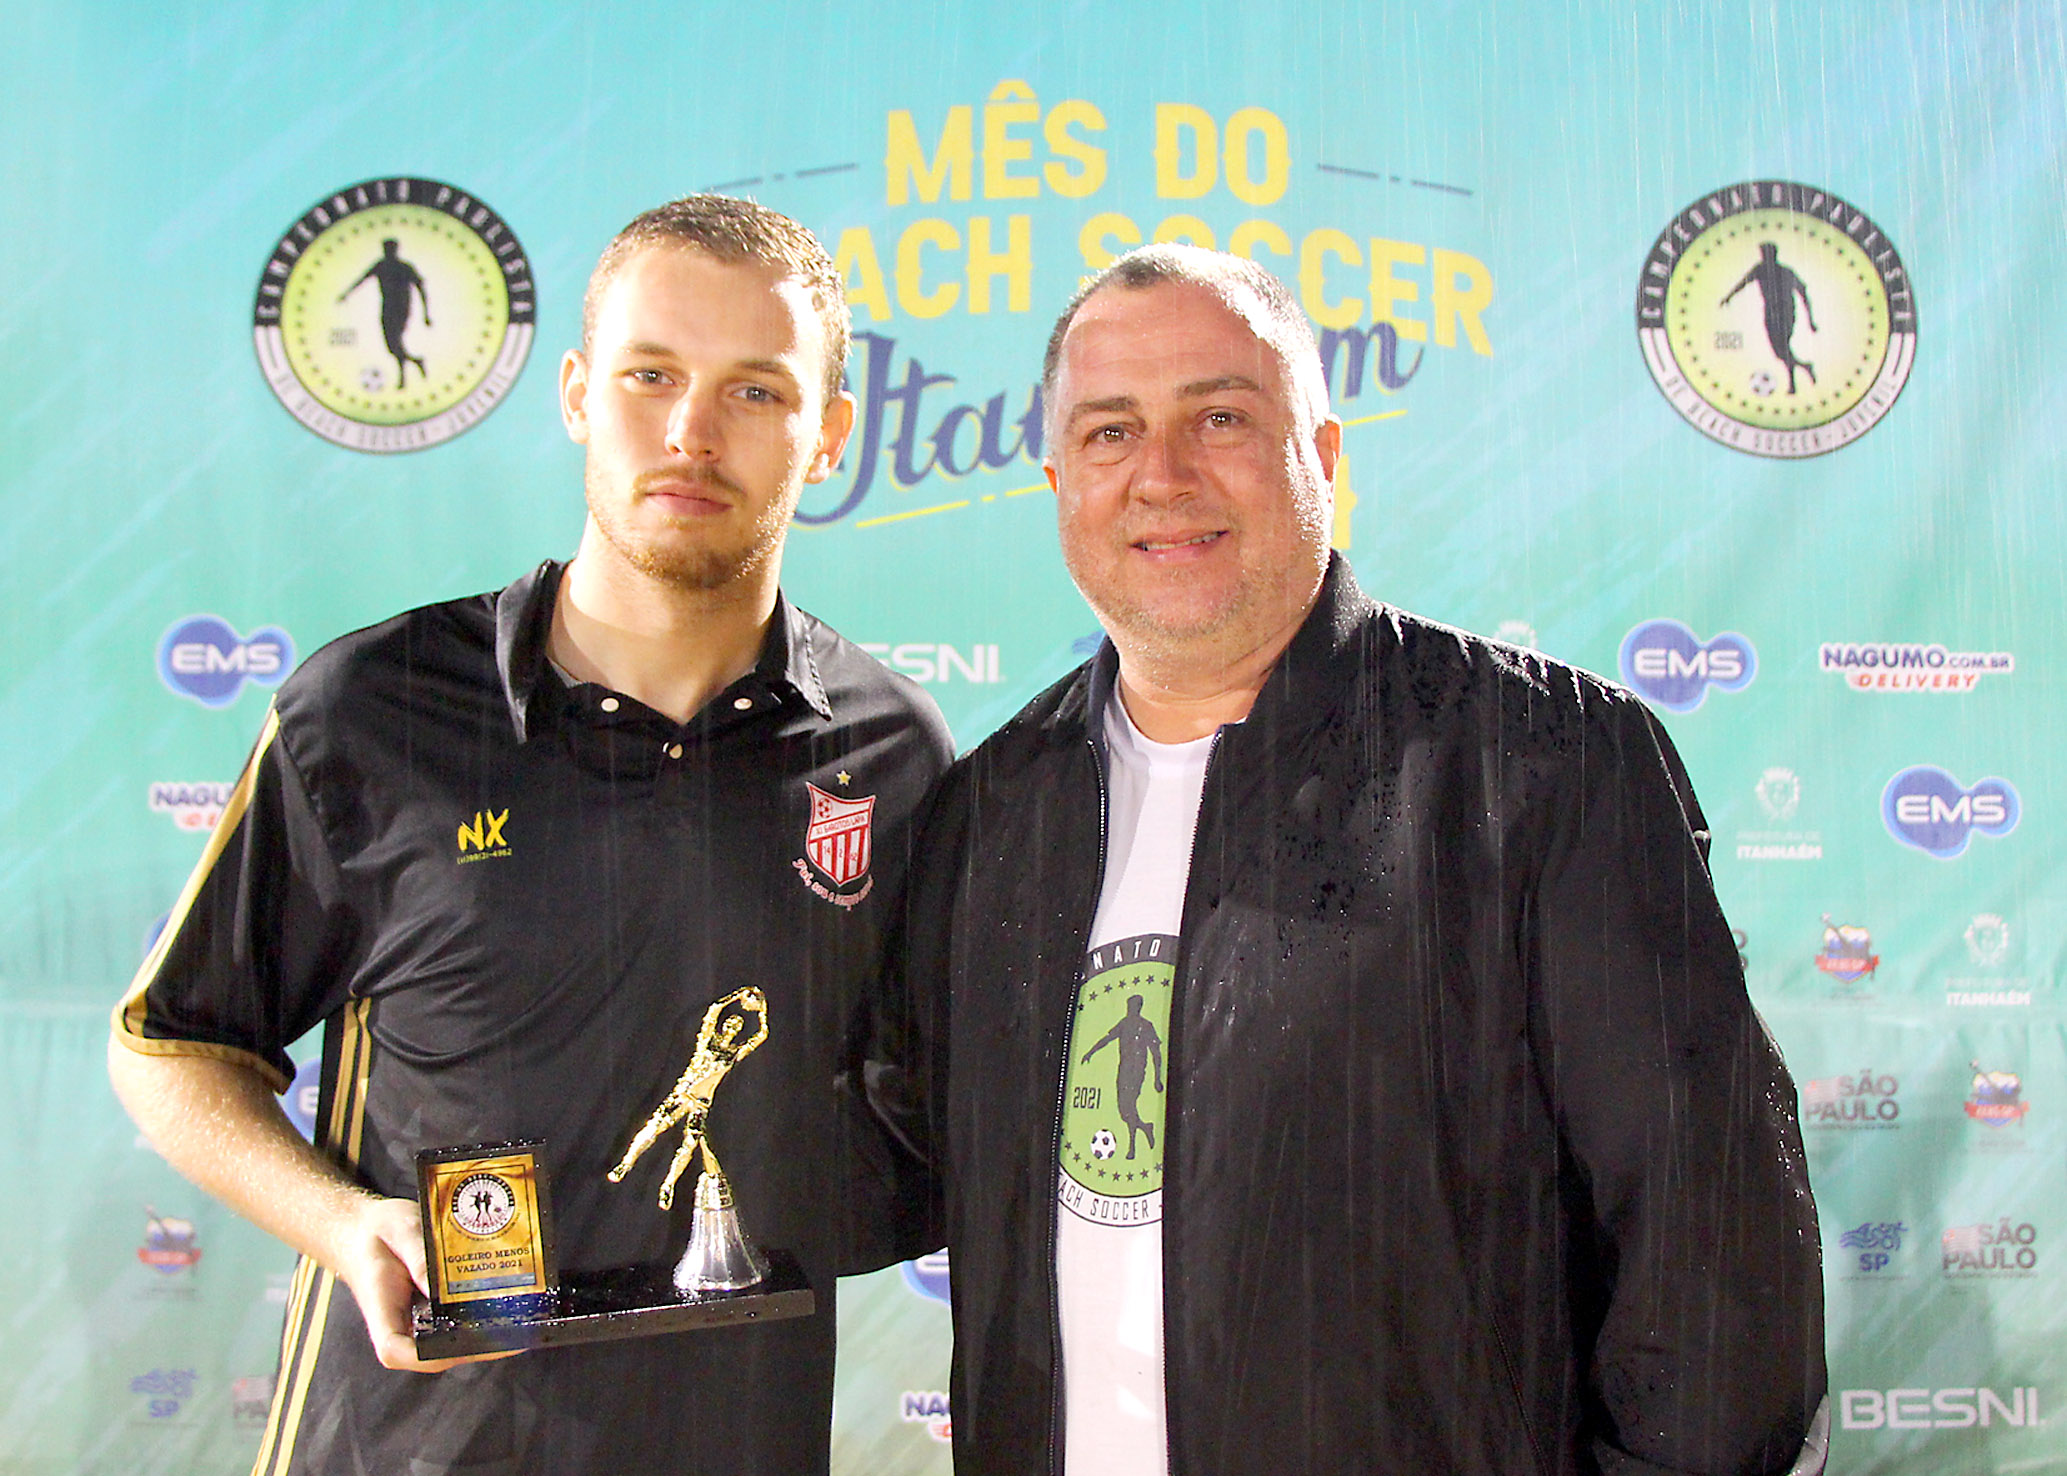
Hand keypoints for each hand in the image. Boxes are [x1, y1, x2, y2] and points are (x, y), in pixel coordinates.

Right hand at [334, 1196, 517, 1372]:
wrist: (365, 1233)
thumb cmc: (377, 1234)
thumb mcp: (398, 1232)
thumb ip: (419, 1257)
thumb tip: (443, 1284)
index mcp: (385, 1321)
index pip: (409, 1354)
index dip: (444, 1353)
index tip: (483, 1337)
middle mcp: (406, 1334)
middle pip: (448, 1353)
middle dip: (488, 1342)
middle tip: (525, 1323)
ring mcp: (423, 1330)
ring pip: (462, 1342)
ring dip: (494, 1330)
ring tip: (529, 1312)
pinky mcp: (437, 1319)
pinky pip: (465, 1324)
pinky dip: (488, 1316)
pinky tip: (514, 1301)